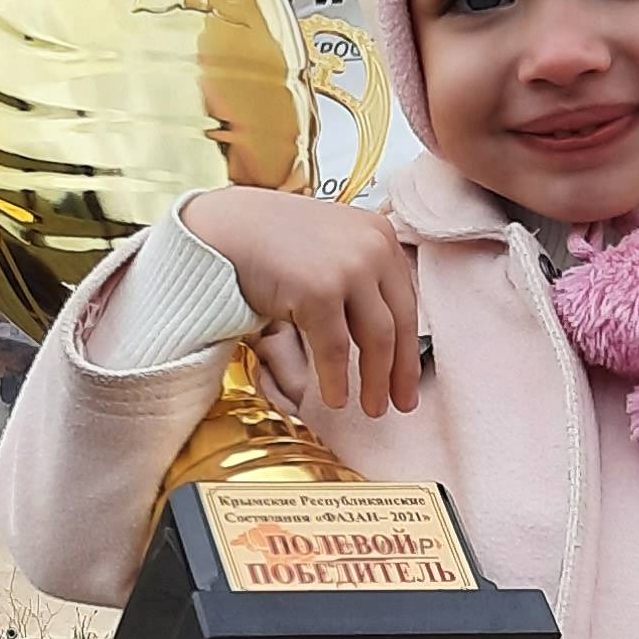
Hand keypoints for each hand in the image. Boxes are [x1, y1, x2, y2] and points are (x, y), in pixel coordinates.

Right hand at [184, 190, 419, 416]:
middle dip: (401, 371)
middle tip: (401, 404)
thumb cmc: (274, 243)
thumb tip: (384, 335)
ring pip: (376, 339)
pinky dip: (336, 379)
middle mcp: (372, 248)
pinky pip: (336, 348)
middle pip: (398, 323)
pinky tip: (336, 399)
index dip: (410, 347)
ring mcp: (348, 268)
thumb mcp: (333, 247)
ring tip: (373, 409)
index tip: (408, 379)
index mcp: (380, 236)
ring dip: (375, 381)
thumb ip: (361, 275)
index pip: (406, 302)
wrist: (228, 229)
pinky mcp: (320, 290)